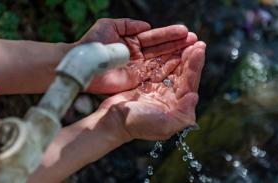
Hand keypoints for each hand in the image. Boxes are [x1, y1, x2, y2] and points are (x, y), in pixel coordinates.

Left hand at [78, 18, 197, 93]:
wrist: (81, 65)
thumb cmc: (91, 44)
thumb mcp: (108, 26)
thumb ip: (127, 24)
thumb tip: (146, 26)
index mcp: (132, 41)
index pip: (154, 37)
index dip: (170, 34)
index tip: (185, 32)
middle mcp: (138, 55)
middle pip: (162, 49)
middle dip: (178, 44)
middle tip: (196, 40)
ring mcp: (138, 68)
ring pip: (161, 60)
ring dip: (177, 55)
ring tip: (194, 49)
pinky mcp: (136, 80)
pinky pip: (155, 73)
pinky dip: (168, 69)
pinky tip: (182, 64)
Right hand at [98, 41, 205, 140]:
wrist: (113, 120)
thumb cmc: (137, 124)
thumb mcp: (164, 126)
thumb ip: (183, 115)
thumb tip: (194, 96)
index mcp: (177, 106)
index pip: (190, 84)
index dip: (195, 67)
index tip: (199, 50)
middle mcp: (170, 96)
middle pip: (184, 74)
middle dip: (191, 58)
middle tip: (197, 42)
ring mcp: (158, 88)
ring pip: (173, 68)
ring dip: (180, 55)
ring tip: (187, 40)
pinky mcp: (146, 82)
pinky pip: (159, 67)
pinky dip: (165, 57)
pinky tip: (170, 47)